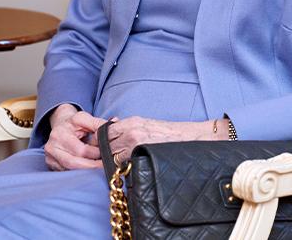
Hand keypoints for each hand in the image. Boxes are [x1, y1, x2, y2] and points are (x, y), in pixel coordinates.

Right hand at [45, 105, 104, 170]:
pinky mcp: (50, 163)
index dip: (95, 154)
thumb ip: (99, 123)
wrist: (60, 126)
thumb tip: (114, 123)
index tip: (108, 155)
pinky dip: (78, 172)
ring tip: (99, 169)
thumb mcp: (86, 119)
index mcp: (61, 132)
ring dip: (85, 171)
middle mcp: (52, 144)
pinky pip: (65, 171)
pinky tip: (88, 170)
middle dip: (92, 166)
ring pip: (69, 169)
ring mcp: (50, 155)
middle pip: (74, 162)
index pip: (81, 150)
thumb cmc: (75, 123)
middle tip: (106, 167)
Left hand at [102, 116, 217, 164]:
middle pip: (104, 144)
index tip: (100, 148)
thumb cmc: (172, 134)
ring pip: (110, 156)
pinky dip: (121, 168)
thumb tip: (112, 132)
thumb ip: (129, 128)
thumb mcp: (148, 125)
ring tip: (119, 166)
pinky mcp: (140, 153)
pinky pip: (121, 164)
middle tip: (107, 161)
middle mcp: (130, 130)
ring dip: (112, 162)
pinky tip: (128, 169)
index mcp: (132, 121)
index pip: (104, 131)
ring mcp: (134, 142)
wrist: (191, 137)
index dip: (100, 141)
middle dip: (104, 153)